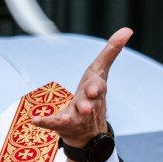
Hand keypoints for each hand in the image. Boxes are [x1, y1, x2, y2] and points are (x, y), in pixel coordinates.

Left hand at [31, 27, 130, 156]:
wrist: (88, 131)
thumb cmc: (92, 95)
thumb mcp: (99, 72)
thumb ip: (111, 52)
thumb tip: (128, 29)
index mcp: (95, 91)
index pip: (97, 87)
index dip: (95, 87)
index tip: (93, 89)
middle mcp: (87, 105)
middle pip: (88, 104)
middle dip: (86, 104)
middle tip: (85, 107)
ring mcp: (75, 117)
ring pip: (73, 117)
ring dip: (70, 116)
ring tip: (65, 118)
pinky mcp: (61, 125)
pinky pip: (53, 123)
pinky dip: (44, 121)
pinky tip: (34, 119)